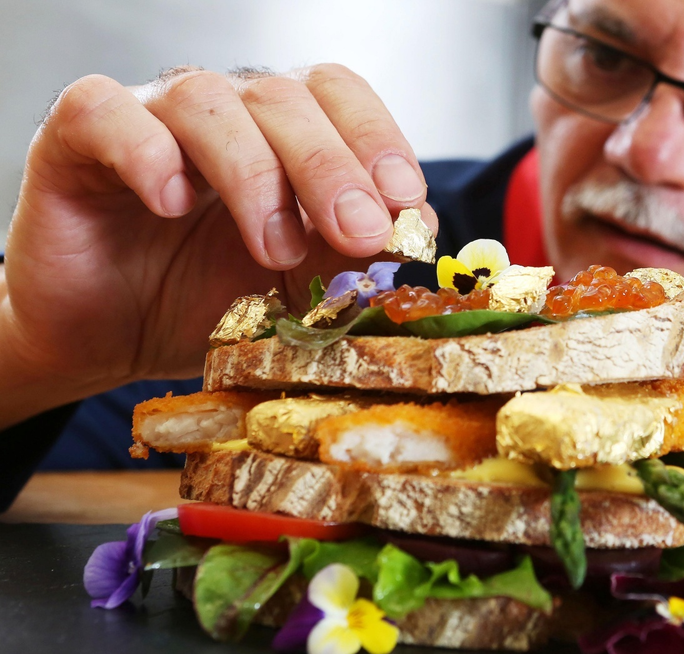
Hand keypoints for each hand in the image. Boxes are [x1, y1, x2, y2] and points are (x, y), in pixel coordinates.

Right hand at [1, 65, 436, 426]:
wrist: (107, 340)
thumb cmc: (205, 303)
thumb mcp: (299, 289)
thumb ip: (354, 257)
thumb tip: (420, 230)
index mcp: (282, 133)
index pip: (339, 96)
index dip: (377, 140)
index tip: (406, 202)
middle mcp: (223, 112)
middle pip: (285, 99)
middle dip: (332, 168)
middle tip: (359, 234)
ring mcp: (150, 117)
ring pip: (208, 103)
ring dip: (254, 175)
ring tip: (276, 250)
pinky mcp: (76, 140)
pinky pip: (108, 115)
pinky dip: (146, 153)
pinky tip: (171, 203)